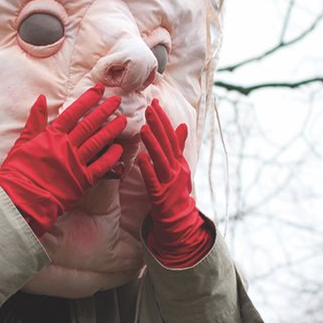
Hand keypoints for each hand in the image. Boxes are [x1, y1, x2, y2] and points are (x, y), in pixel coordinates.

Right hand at [0, 87, 126, 236]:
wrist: (21, 198)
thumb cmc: (18, 171)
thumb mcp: (23, 142)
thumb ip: (35, 121)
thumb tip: (42, 99)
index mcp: (52, 136)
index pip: (73, 113)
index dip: (87, 100)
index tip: (99, 90)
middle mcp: (67, 146)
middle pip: (89, 124)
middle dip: (104, 110)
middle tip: (117, 101)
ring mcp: (76, 163)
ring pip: (98, 142)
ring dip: (111, 130)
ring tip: (123, 121)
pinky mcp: (82, 180)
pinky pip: (101, 166)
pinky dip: (111, 157)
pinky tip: (119, 149)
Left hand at [138, 100, 212, 267]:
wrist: (179, 219)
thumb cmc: (176, 190)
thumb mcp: (180, 167)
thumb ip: (178, 146)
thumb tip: (182, 125)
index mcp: (179, 161)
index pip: (171, 136)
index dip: (163, 120)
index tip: (154, 104)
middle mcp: (176, 169)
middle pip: (167, 145)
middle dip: (158, 126)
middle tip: (149, 109)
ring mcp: (168, 182)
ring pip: (161, 160)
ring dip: (153, 144)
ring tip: (144, 129)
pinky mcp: (160, 196)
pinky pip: (153, 182)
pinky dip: (148, 170)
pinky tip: (141, 160)